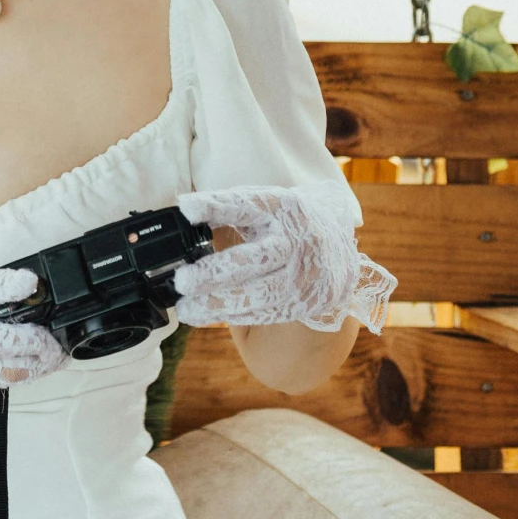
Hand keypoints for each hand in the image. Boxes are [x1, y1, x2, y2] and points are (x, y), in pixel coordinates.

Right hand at [0, 267, 63, 421]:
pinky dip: (24, 376)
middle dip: (32, 341)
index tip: (30, 281)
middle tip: (53, 338)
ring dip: (37, 365)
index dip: (2, 284)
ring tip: (56, 356)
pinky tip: (38, 367)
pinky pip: (1, 384)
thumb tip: (32, 289)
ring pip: (4, 371)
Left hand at [172, 179, 395, 335]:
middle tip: (181, 281)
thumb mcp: (262, 207)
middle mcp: (296, 238)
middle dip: (215, 271)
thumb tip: (182, 218)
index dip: (216, 206)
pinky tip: (209, 314)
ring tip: (186, 309)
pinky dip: (235, 315)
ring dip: (220, 304)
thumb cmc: (283, 224)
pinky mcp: (307, 300)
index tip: (186, 210)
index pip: (246, 203)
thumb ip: (227, 211)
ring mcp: (305, 272)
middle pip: (254, 257)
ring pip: (261, 293)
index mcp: (280, 206)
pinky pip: (267, 312)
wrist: (336, 249)